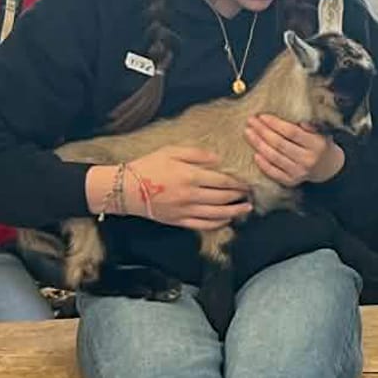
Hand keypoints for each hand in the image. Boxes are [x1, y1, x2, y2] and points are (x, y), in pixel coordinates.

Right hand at [124, 146, 252, 229]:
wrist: (127, 189)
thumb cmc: (148, 166)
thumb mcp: (171, 151)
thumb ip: (196, 154)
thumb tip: (218, 159)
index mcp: (190, 176)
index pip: (222, 181)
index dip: (238, 183)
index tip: (248, 182)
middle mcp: (191, 196)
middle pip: (223, 198)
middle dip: (240, 196)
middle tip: (250, 194)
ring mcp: (185, 211)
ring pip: (217, 214)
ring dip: (235, 212)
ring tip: (246, 209)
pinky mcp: (179, 221)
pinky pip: (204, 225)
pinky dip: (218, 224)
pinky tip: (227, 220)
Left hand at [245, 114, 344, 186]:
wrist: (328, 167)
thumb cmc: (320, 144)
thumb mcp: (322, 132)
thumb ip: (311, 125)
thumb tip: (299, 120)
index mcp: (316, 145)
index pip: (291, 132)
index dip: (275, 124)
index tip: (262, 116)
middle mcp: (307, 160)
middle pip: (280, 144)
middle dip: (262, 131)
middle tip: (250, 121)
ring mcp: (299, 173)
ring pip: (274, 157)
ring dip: (258, 144)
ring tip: (248, 133)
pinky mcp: (291, 182)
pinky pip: (274, 173)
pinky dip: (263, 164)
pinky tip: (255, 154)